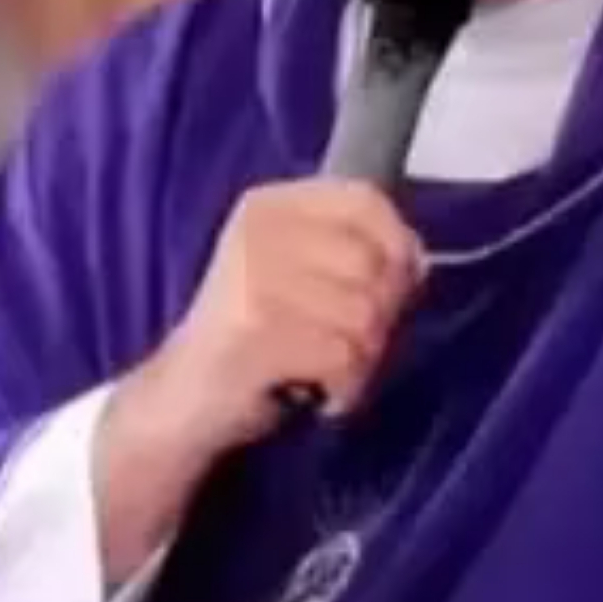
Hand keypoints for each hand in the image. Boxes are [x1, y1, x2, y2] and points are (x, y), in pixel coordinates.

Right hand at [131, 180, 428, 444]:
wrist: (183, 402)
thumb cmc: (257, 341)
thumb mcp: (302, 278)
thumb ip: (359, 255)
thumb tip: (419, 259)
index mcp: (269, 206)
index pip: (365, 199)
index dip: (397, 247)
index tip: (386, 290)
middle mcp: (257, 232)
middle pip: (374, 263)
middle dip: (380, 317)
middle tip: (347, 346)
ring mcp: (252, 280)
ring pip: (365, 315)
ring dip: (363, 360)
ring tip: (330, 372)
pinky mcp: (253, 332)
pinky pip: (343, 356)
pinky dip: (346, 388)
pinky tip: (321, 395)